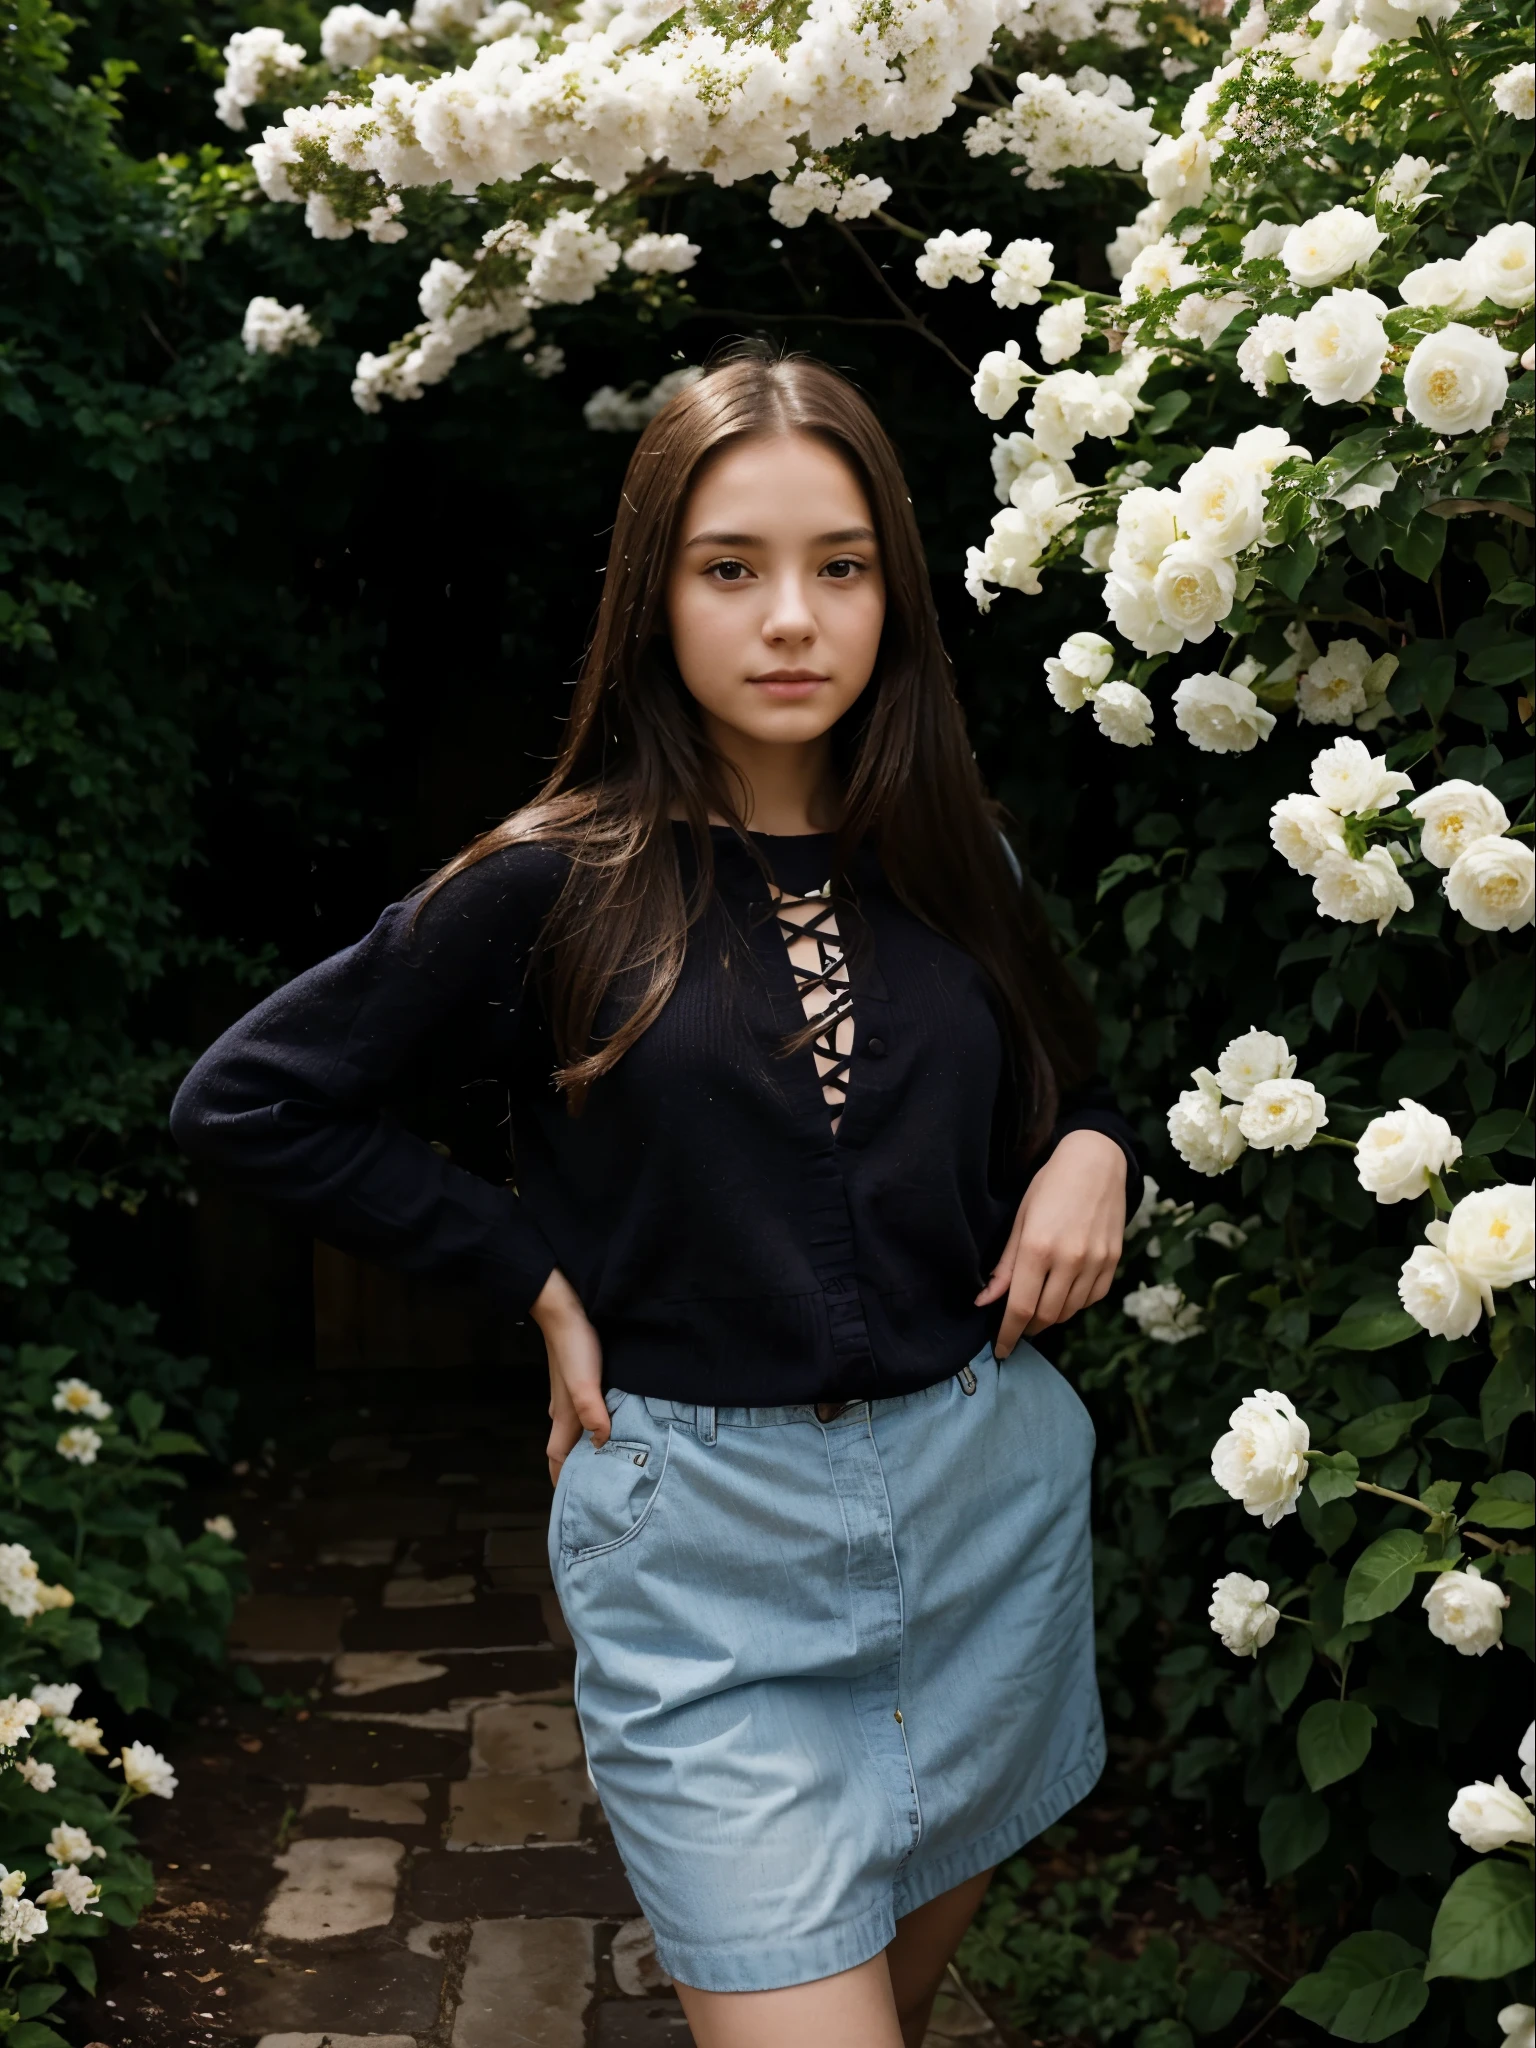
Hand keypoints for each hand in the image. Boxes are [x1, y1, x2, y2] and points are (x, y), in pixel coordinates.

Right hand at [531, 1267, 606, 1486]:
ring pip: (575, 1430)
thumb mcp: (584, 1382)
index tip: (576, 1503)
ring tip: (609, 1460)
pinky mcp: (580, 1380)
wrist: (564, 1309)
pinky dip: (595, 1425)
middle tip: (598, 1486)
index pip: (558, 1458)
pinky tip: (612, 1422)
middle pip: (566, 1447)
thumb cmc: (574, 1346)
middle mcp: (563, 1410)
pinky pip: (586, 1412)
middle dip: (576, 1469)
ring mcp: (569, 1395)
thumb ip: (592, 1412)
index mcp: (563, 1416)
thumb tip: (601, 1443)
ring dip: (586, 1447)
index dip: (563, 1481)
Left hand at [976, 1129, 1127, 1359]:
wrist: (1097, 1162)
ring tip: (1038, 1308)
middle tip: (1017, 1326)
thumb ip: (1005, 1265)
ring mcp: (1095, 1262)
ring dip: (1051, 1317)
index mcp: (1038, 1249)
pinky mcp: (1113, 1262)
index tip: (1001, 1350)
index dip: (1008, 1335)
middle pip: (1045, 1316)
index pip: (1020, 1308)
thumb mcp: (1020, 1220)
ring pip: (1069, 1311)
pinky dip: (1075, 1304)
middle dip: (1027, 1328)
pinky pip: (1092, 1299)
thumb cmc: (1049, 1186)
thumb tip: (984, 1301)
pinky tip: (1064, 1294)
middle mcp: (1069, 1260)